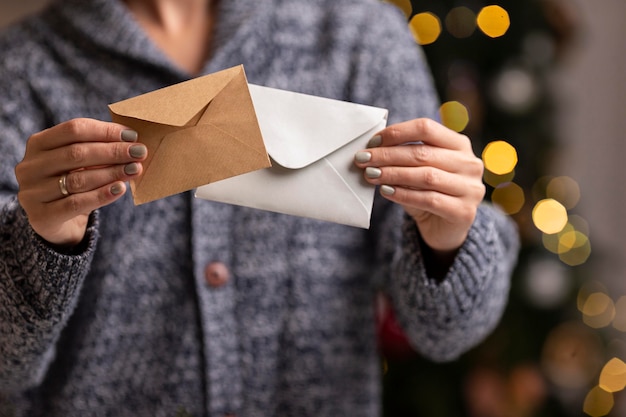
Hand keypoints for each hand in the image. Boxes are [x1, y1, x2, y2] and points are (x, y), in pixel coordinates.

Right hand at [15, 118, 146, 246]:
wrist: (54, 222)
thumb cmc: (72, 184)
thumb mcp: (79, 163)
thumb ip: (97, 149)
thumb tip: (132, 140)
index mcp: (38, 144)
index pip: (74, 130)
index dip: (105, 131)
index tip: (133, 136)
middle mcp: (30, 166)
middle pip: (76, 153)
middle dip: (113, 152)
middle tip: (140, 153)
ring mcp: (32, 192)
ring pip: (78, 179)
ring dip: (111, 173)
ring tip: (135, 169)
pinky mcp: (41, 216)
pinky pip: (76, 203)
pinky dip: (101, 195)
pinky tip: (120, 189)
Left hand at [354, 118, 484, 251]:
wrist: (444, 229)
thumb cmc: (427, 193)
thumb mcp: (417, 170)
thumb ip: (403, 157)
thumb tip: (371, 149)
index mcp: (459, 144)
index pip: (426, 128)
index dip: (397, 133)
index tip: (372, 142)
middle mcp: (469, 164)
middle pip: (423, 153)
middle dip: (388, 155)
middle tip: (363, 159)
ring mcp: (471, 188)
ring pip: (426, 176)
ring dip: (393, 174)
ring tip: (370, 174)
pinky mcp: (464, 212)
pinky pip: (429, 199)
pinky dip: (404, 194)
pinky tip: (385, 192)